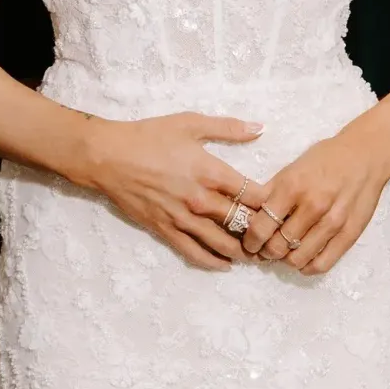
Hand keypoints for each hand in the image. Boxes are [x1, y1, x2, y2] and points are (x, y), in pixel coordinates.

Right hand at [74, 112, 264, 270]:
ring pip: (220, 242)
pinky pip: (193, 252)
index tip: (281, 207)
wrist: (108, 156)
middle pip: (241, 222)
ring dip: (242, 252)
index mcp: (210, 171)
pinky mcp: (165, 229)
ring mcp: (181, 217)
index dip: (271, 203)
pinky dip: (212, 261)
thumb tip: (261, 128)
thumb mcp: (190, 123)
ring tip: (257, 256)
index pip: (252, 194)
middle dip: (261, 232)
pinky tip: (225, 266)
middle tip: (275, 238)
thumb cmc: (149, 136)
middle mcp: (199, 198)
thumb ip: (228, 128)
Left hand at [239, 112, 389, 275]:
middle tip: (266, 248)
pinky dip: (307, 267)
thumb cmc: (325, 159)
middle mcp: (312, 205)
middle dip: (266, 252)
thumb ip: (269, 192)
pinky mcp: (350, 233)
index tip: (250, 242)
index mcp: (292, 187)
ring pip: (298, 259)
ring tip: (285, 252)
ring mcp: (333, 221)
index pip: (261, 227)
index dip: (250, 240)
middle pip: (277, 247)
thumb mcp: (291, 168)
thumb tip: (246, 214)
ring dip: (286, 260)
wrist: (365, 155)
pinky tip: (303, 259)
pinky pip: (322, 264)